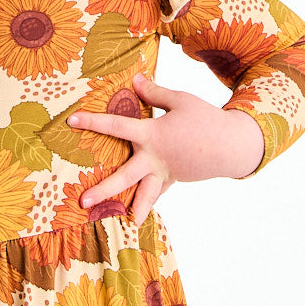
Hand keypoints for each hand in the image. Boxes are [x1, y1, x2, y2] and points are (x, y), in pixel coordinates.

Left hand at [67, 74, 264, 219]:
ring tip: (121, 225)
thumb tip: (134, 80)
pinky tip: (136, 213)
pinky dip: (146, 202)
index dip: (94, 122)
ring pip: (143, 194)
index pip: (117, 126)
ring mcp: (165, 173)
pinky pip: (156, 193)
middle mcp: (155, 159)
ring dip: (130, 209)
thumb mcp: (180, 100)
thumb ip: (154, 93)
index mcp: (153, 135)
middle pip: (124, 176)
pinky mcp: (174, 180)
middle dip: (103, 189)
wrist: (232, 145)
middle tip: (83, 201)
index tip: (72, 119)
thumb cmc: (205, 119)